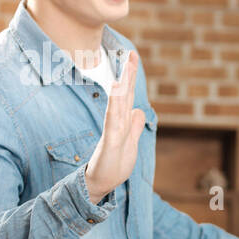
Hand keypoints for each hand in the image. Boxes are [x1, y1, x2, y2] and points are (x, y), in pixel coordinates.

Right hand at [84, 51, 145, 203]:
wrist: (99, 184)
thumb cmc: (113, 166)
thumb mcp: (130, 144)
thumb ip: (133, 127)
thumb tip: (138, 111)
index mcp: (122, 123)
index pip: (128, 96)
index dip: (131, 78)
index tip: (133, 58)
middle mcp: (115, 123)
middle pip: (123, 95)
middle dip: (127, 74)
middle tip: (132, 53)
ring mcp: (112, 131)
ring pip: (118, 104)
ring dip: (123, 86)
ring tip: (126, 68)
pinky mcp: (110, 143)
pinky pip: (113, 122)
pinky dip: (115, 107)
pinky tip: (116, 93)